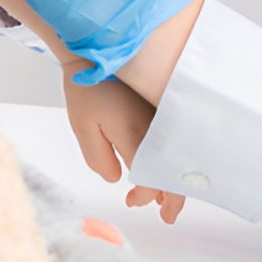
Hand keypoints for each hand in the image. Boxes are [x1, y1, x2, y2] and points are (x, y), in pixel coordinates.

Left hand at [60, 58, 185, 224]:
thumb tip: (118, 178)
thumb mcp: (82, 126)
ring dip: (173, 177)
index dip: (144, 194)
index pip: (151, 176)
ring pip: (179, 154)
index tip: (130, 201)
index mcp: (137, 132)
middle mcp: (157, 124)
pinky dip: (173, 156)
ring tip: (165, 199)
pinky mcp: (164, 103)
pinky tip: (165, 166)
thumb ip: (99, 158)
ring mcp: (164, 112)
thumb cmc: (87, 84)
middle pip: (174, 169)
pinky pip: (176, 138)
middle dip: (172, 196)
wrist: (97, 44)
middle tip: (167, 217)